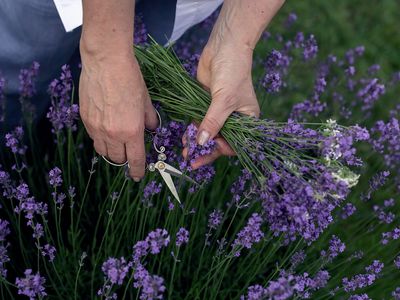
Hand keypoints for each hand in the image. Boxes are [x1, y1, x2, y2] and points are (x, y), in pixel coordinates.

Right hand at [79, 51, 158, 180]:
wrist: (106, 62)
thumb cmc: (130, 79)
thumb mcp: (146, 100)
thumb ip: (150, 119)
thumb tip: (151, 129)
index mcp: (132, 131)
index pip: (135, 160)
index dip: (137, 170)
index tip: (137, 176)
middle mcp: (113, 134)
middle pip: (117, 159)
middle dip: (124, 159)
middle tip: (129, 152)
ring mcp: (96, 127)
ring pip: (102, 151)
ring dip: (111, 151)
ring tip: (117, 142)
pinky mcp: (85, 119)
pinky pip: (93, 138)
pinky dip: (101, 139)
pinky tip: (106, 129)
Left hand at [183, 40, 259, 168]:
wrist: (224, 46)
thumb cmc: (233, 72)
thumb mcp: (224, 100)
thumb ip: (212, 122)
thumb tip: (201, 142)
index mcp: (247, 120)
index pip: (235, 142)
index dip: (220, 149)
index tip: (206, 151)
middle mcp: (234, 118)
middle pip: (219, 140)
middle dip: (205, 150)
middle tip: (191, 160)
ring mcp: (219, 111)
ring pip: (207, 132)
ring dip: (196, 141)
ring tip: (185, 150)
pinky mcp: (206, 104)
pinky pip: (199, 121)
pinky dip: (192, 129)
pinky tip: (185, 137)